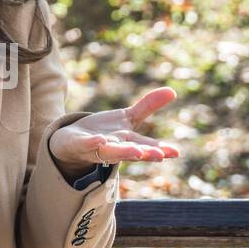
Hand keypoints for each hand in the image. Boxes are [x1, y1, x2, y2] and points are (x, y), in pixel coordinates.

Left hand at [48, 87, 179, 178]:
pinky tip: (100, 140)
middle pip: (131, 151)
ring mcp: (97, 148)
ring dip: (122, 152)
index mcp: (129, 142)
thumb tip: (173, 91)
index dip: (161, 149)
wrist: (72, 142)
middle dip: (145, 154)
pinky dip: (93, 143)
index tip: (176, 152)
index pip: (147, 146)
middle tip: (160, 156)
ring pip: (111, 152)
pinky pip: (86, 144)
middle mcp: (115, 148)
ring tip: (136, 151)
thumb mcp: (127, 118)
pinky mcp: (80, 144)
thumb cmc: (105, 132)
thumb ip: (148, 106)